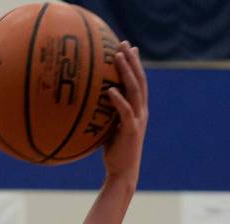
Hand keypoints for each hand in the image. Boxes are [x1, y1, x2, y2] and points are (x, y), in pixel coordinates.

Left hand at [102, 42, 147, 183]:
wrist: (122, 173)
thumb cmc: (113, 152)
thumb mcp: (109, 127)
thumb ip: (105, 112)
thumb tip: (88, 100)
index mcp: (138, 110)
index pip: (138, 81)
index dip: (135, 64)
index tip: (127, 47)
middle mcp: (141, 111)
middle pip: (140, 80)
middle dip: (133, 60)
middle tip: (124, 44)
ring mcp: (138, 120)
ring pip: (135, 91)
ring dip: (127, 72)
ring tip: (118, 57)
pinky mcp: (131, 131)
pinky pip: (125, 112)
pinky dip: (118, 100)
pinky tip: (110, 90)